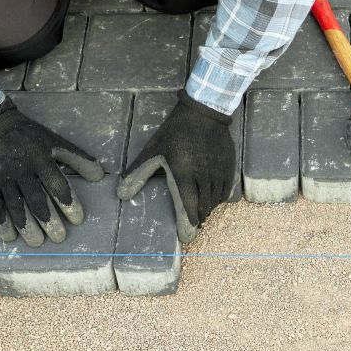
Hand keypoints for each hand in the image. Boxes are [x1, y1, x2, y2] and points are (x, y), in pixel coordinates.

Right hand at [0, 97, 104, 246]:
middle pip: (37, 199)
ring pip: (16, 206)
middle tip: (59, 237)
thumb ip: (78, 159)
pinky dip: (1, 223)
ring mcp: (4, 177)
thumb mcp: (56, 142)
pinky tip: (10, 237)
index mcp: (42, 159)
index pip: (58, 185)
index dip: (69, 204)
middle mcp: (22, 169)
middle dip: (49, 220)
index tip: (78, 220)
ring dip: (26, 226)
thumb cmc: (31, 137)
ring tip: (37, 242)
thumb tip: (100, 176)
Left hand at [116, 90, 234, 242]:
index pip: (188, 207)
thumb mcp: (153, 151)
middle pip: (204, 207)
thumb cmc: (175, 133)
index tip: (187, 236)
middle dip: (198, 218)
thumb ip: (138, 173)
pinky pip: (226, 190)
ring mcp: (218, 172)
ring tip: (202, 211)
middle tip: (193, 223)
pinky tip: (214, 198)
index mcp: (183, 175)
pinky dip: (219, 198)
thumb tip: (121, 195)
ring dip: (208, 208)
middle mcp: (203, 177)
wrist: (204, 114)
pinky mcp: (229, 167)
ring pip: (215, 200)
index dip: (188, 224)